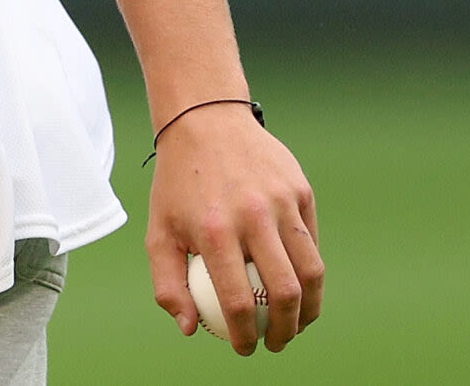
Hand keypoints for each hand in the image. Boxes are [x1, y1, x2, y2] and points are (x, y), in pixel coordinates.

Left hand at [146, 103, 323, 354]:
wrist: (204, 121)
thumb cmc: (178, 185)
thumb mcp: (158, 231)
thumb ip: (168, 283)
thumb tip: (191, 329)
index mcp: (214, 231)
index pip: (238, 302)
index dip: (246, 337)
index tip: (245, 348)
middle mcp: (252, 215)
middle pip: (285, 291)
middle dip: (286, 331)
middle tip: (277, 343)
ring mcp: (281, 200)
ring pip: (311, 270)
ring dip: (310, 308)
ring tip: (299, 323)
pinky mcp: (300, 189)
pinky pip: (311, 241)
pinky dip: (310, 271)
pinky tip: (300, 285)